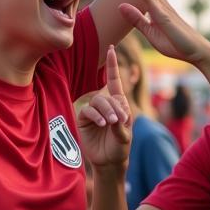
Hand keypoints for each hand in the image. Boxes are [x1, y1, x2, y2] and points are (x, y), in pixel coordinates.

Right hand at [77, 47, 131, 166]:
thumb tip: (114, 113)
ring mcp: (93, 111)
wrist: (109, 161)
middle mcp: (105, 104)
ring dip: (106, 111)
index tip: (111, 48)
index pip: (114, 81)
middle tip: (118, 120)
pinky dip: (95, 116)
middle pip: (106, 95)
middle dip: (114, 106)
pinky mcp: (84, 119)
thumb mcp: (125, 135)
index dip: (112, 66)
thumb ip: (120, 123)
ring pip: (97, 101)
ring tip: (111, 123)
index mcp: (118, 104)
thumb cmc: (120, 147)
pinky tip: (101, 124)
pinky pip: (88, 111)